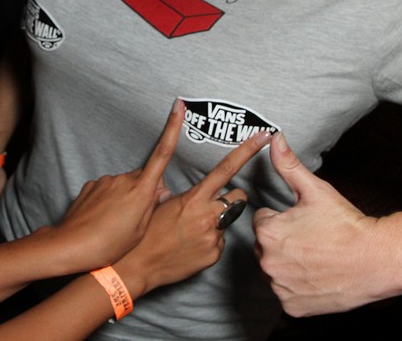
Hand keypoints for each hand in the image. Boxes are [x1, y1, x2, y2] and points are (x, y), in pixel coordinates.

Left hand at [45, 99, 188, 272]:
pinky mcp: (92, 184)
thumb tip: (161, 191)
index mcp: (141, 190)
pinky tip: (103, 218)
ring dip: (125, 197)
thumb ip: (152, 206)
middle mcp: (124, 180)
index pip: (162, 154)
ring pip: (124, 185)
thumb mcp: (140, 231)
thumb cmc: (109, 244)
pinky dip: (109, 200)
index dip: (172, 128)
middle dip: (145, 190)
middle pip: (143, 177)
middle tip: (137, 217)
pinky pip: (107, 189)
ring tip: (116, 223)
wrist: (71, 244)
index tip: (178, 106)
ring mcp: (106, 180)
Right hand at [115, 125, 271, 294]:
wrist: (139, 264)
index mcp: (195, 198)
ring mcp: (213, 237)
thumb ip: (185, 196)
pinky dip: (209, 241)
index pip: (226, 169)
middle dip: (232, 197)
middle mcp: (208, 216)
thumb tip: (191, 194)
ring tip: (194, 229)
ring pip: (227, 221)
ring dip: (217, 221)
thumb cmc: (147, 231)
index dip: (247, 151)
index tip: (263, 136)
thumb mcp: (162, 203)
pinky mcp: (214, 255)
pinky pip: (219, 242)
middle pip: (238, 197)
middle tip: (215, 203)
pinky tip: (191, 245)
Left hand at [252, 133, 382, 316]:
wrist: (377, 260)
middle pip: (265, 247)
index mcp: (268, 231)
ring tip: (316, 258)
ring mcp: (280, 287)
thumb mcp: (315, 190)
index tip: (304, 222)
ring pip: (275, 270)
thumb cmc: (346, 224)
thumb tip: (275, 139)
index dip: (283, 219)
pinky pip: (285, 293)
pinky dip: (297, 287)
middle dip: (282, 242)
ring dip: (288, 264)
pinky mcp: (292, 306)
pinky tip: (317, 277)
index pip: (263, 221)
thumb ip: (288, 164)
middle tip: (312, 240)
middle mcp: (268, 261)